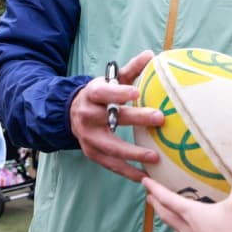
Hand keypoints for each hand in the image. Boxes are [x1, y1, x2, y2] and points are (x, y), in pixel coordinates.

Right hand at [70, 50, 163, 181]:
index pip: (104, 92)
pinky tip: (145, 177)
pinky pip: (110, 165)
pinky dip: (127, 171)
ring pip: (111, 147)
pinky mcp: (92, 153)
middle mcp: (87, 116)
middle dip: (136, 119)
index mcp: (92, 94)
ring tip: (155, 157)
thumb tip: (151, 54)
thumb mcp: (111, 79)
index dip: (118, 92)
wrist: (71, 113)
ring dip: (133, 153)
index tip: (136, 92)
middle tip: (159, 118)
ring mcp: (88, 137)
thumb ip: (131, 70)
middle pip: (111, 118)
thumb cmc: (101, 95)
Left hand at [144, 154, 231, 231]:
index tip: (143, 180)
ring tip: (165, 213)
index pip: (167, 198)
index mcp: (191, 214)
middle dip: (156, 203)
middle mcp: (186, 229)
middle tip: (149, 195)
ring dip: (166, 218)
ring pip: (172, 228)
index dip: (154, 188)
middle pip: (165, 213)